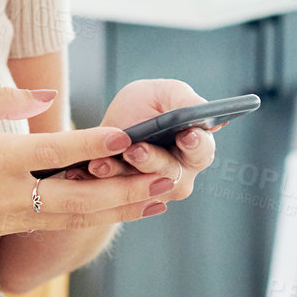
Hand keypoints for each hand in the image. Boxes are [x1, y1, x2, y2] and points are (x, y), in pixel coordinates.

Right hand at [0, 86, 173, 256]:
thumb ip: (0, 99)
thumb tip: (47, 97)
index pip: (54, 152)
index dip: (93, 145)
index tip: (128, 137)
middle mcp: (6, 195)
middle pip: (79, 198)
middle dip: (126, 191)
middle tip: (166, 178)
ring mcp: (7, 218)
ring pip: (75, 218)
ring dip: (120, 209)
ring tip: (159, 197)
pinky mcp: (5, 230)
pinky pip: (57, 225)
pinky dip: (92, 217)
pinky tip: (118, 209)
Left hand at [67, 79, 222, 216]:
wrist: (109, 130)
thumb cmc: (143, 107)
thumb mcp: (163, 94)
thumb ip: (185, 101)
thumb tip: (206, 114)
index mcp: (196, 147)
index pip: (202, 149)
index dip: (196, 143)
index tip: (186, 135)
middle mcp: (181, 174)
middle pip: (170, 173)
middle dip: (151, 160)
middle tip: (136, 149)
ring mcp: (155, 191)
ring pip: (141, 188)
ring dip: (120, 173)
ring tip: (102, 162)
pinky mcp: (128, 202)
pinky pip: (116, 197)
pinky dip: (101, 181)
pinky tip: (90, 168)